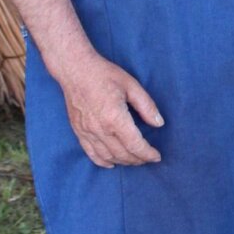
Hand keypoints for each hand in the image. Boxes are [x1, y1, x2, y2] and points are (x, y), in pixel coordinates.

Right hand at [57, 53, 163, 167]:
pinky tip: (112, 163)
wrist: (74, 69)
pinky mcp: (79, 131)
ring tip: (134, 159)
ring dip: (123, 162)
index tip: (157, 156)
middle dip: (138, 160)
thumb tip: (159, 124)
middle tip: (148, 158)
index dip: (148, 154)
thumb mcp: (131, 85)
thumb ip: (147, 106)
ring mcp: (87, 132)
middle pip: (123, 154)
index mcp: (115, 118)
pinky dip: (103, 162)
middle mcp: (100, 129)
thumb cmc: (104, 74)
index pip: (135, 145)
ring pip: (108, 157)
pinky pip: (91, 153)